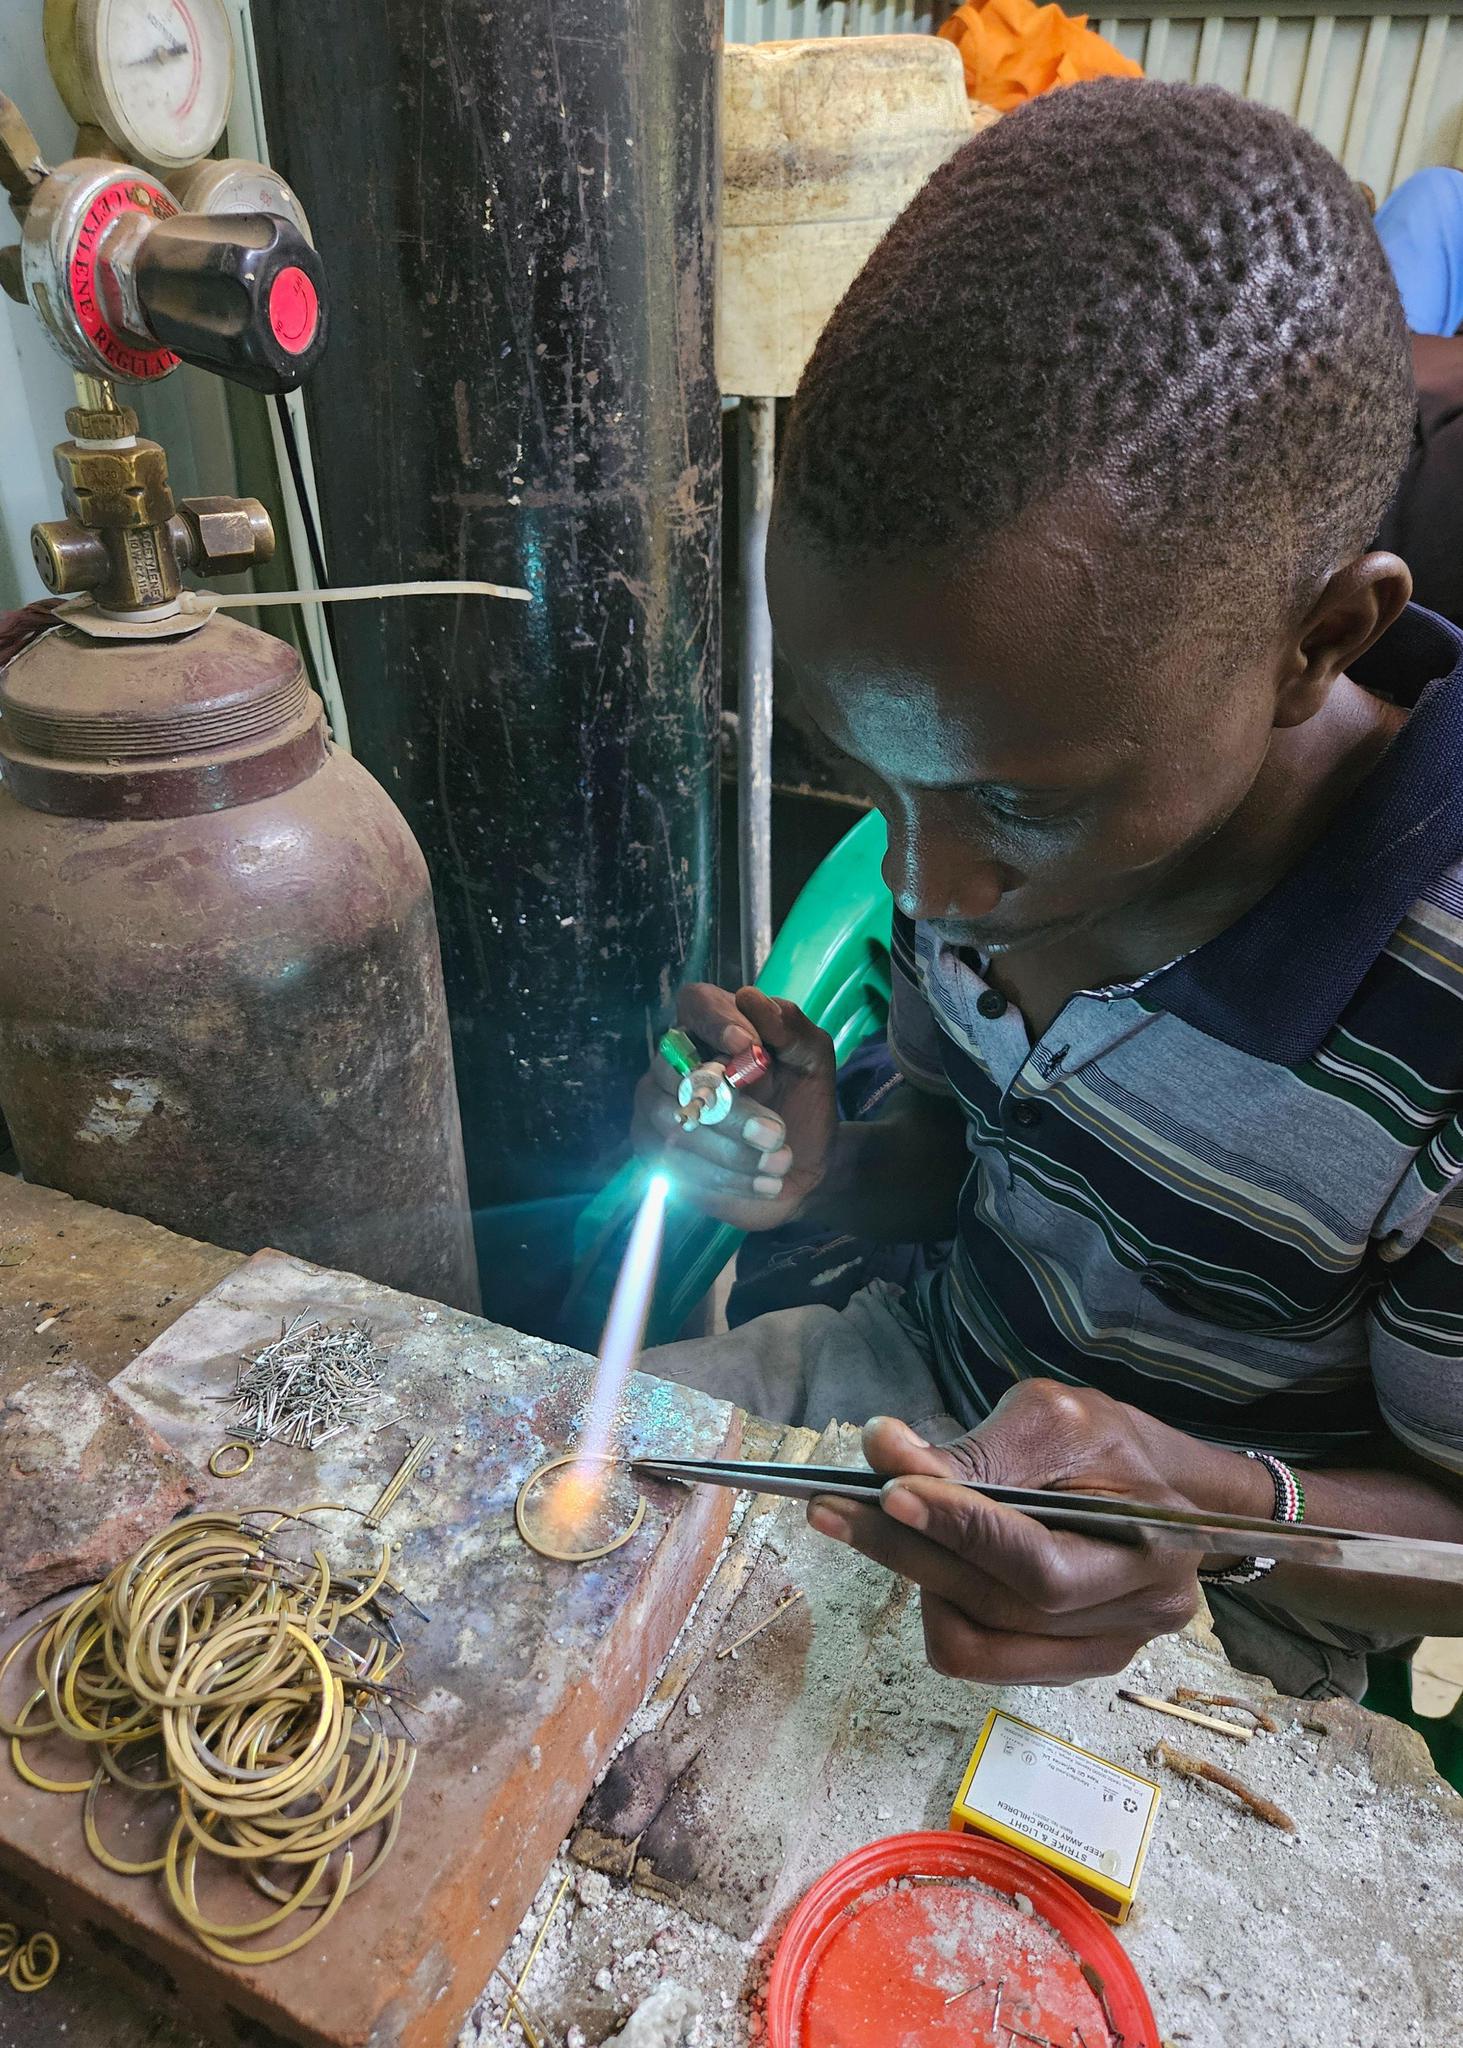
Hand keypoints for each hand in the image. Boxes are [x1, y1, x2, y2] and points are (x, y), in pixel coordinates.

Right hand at [631, 984, 836, 1229]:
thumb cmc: (803, 1104)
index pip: (696, 1003)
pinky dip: (723, 1176)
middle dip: (731, 1110)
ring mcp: (656, 1104)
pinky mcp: (653, 1149)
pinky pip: (673, 1163)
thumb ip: (791, 1028)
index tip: (748, 1046)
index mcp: (714, 1026)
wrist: (802, 1168)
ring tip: (780, 1165)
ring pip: (674, 1123)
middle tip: (778, 1135)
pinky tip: (763, 1184)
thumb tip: (750, 999)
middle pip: (679, 1072)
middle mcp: (675, 1059)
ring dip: (731, 1151)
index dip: (716, 1022)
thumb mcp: (813, 1062)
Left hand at [806, 1380, 1257, 1683]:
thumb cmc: (1111, 1445)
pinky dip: (941, 1608)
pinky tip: (933, 1560)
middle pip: (994, 1605)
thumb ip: (974, 1447)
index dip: (957, 1527)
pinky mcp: (1068, 1667)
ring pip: (975, 1644)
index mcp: (1152, 1543)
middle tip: (830, 1505)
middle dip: (904, 1550)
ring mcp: (1104, 1651)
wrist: (1167, 1491)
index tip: (886, 1491)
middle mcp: (1136, 1614)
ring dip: (916, 1581)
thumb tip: (884, 1449)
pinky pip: (978, 1658)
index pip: (1036, 1558)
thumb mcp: (1052, 1420)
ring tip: (888, 1526)